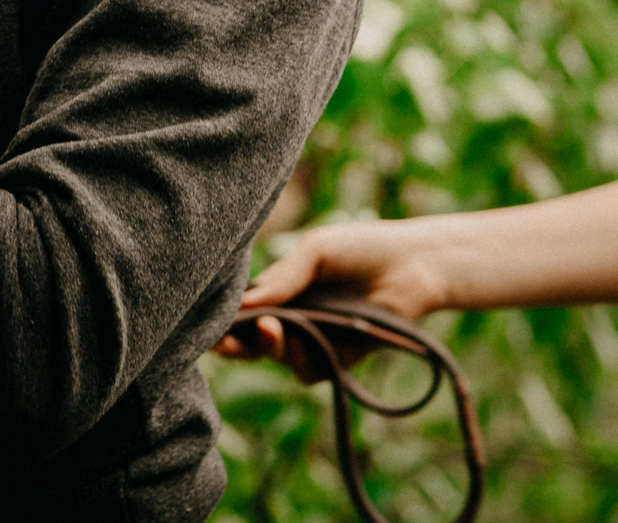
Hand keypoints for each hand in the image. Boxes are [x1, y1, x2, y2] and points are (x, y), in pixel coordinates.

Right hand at [213, 221, 457, 378]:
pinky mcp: (339, 360)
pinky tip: (307, 337)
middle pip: (251, 341)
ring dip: (269, 347)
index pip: (240, 310)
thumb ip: (283, 277)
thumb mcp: (315, 251)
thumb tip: (246, 303)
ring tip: (272, 327)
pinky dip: (303, 358)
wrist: (413, 265)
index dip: (220, 319)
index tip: (204, 323)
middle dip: (233, 344)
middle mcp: (292, 319)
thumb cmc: (361, 248)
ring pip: (278, 357)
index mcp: (279, 291)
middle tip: (222, 342)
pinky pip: (310, 370)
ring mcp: (315, 340)